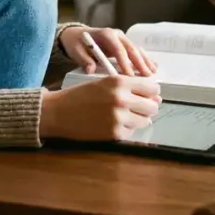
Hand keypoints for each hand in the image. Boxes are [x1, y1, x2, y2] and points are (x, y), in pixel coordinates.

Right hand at [39, 75, 160, 140]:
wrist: (59, 112)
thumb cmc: (81, 95)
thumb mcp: (105, 83)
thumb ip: (129, 88)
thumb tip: (156, 98)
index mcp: (119, 81)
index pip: (152, 87)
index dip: (152, 92)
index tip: (148, 96)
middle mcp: (121, 98)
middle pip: (153, 106)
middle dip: (147, 107)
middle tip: (136, 108)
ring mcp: (119, 117)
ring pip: (145, 120)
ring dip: (138, 119)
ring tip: (123, 116)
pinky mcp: (114, 133)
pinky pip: (132, 132)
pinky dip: (126, 129)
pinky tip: (113, 123)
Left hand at [60, 26, 157, 76]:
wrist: (77, 35)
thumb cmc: (76, 43)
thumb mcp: (76, 50)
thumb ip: (84, 59)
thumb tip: (91, 69)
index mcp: (106, 34)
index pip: (118, 49)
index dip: (125, 62)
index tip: (130, 76)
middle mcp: (117, 35)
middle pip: (131, 49)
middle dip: (140, 64)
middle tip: (147, 77)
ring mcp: (122, 39)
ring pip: (137, 50)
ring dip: (145, 62)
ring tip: (153, 74)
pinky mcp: (125, 45)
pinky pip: (137, 52)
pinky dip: (145, 59)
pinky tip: (154, 68)